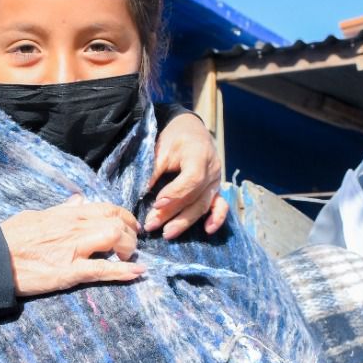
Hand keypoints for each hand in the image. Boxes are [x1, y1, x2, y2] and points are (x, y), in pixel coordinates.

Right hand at [0, 197, 145, 296]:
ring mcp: (73, 249)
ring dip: (128, 249)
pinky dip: (123, 272)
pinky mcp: (69, 272)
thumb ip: (60, 210)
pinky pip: (102, 270)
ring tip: (128, 258)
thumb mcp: (36, 216)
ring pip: (115, 239)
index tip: (130, 224)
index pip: (106, 208)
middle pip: (116, 222)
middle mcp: (74, 228)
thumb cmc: (9, 237)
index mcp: (66, 214)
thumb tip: (78, 201)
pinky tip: (137, 273)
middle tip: (131, 245)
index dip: (124, 216)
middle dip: (130, 233)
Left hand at [147, 112, 227, 238]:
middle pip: (195, 196)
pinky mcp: (216, 189)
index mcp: (199, 154)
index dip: (175, 193)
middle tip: (151, 225)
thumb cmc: (173, 138)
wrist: (190, 129)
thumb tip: (141, 194)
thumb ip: (153, 170)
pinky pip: (221, 206)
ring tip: (167, 233)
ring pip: (203, 205)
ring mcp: (216, 181)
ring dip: (185, 221)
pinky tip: (207, 230)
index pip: (192, 179)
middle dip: (172, 213)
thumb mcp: (161, 148)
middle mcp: (212, 170)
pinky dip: (216, 218)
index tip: (156, 204)